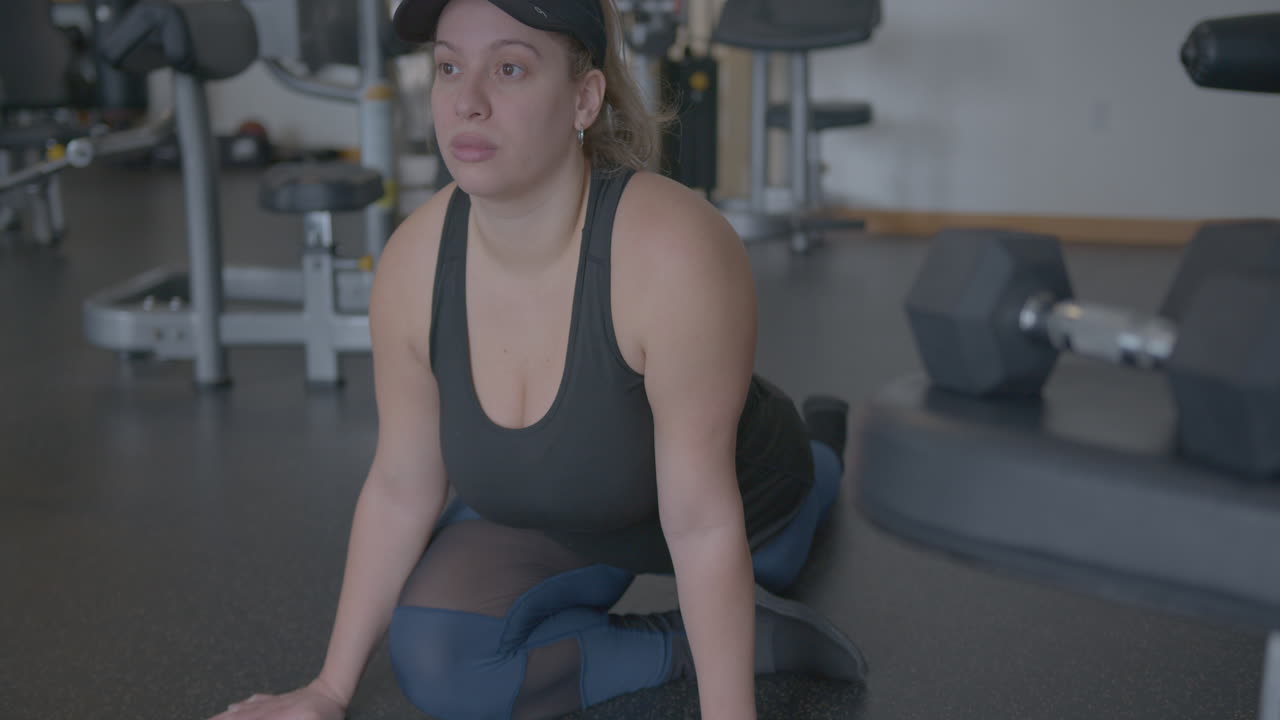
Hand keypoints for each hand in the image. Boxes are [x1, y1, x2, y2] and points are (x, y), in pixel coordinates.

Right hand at [210, 680, 346, 719]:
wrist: (333, 691)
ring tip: (209, 718)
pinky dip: (241, 707)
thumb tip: (247, 706)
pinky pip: (255, 703)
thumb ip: (278, 714)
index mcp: (274, 718)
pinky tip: (234, 707)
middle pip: (239, 718)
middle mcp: (267, 711)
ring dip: (225, 716)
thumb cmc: (324, 714)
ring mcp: (272, 704)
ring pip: (243, 711)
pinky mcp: (278, 699)